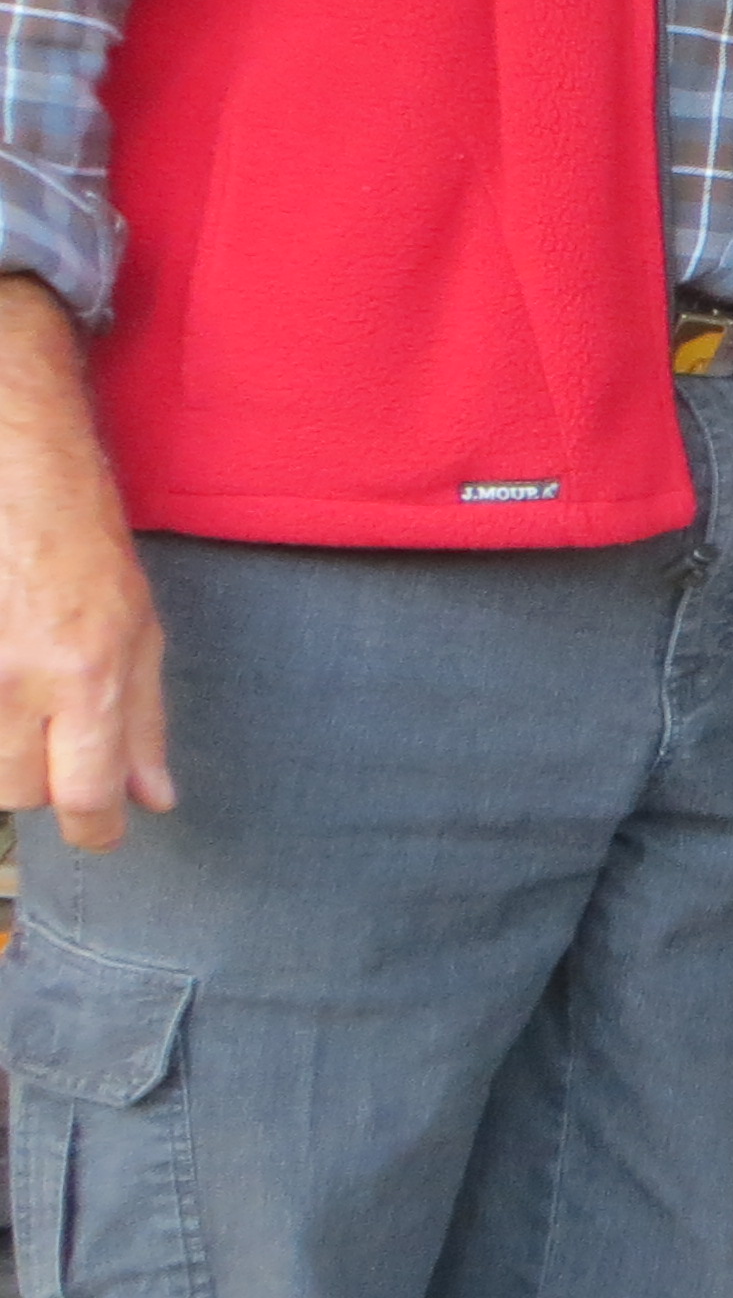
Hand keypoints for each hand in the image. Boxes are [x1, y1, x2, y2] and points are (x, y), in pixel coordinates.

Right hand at [0, 279, 172, 850]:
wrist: (11, 464)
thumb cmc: (79, 540)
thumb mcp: (138, 624)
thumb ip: (143, 718)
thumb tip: (153, 799)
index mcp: (86, 672)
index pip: (84, 795)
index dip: (93, 829)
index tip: (97, 833)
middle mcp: (16, 677)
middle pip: (17, 790)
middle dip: (38, 779)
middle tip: (47, 729)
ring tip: (17, 682)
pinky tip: (7, 664)